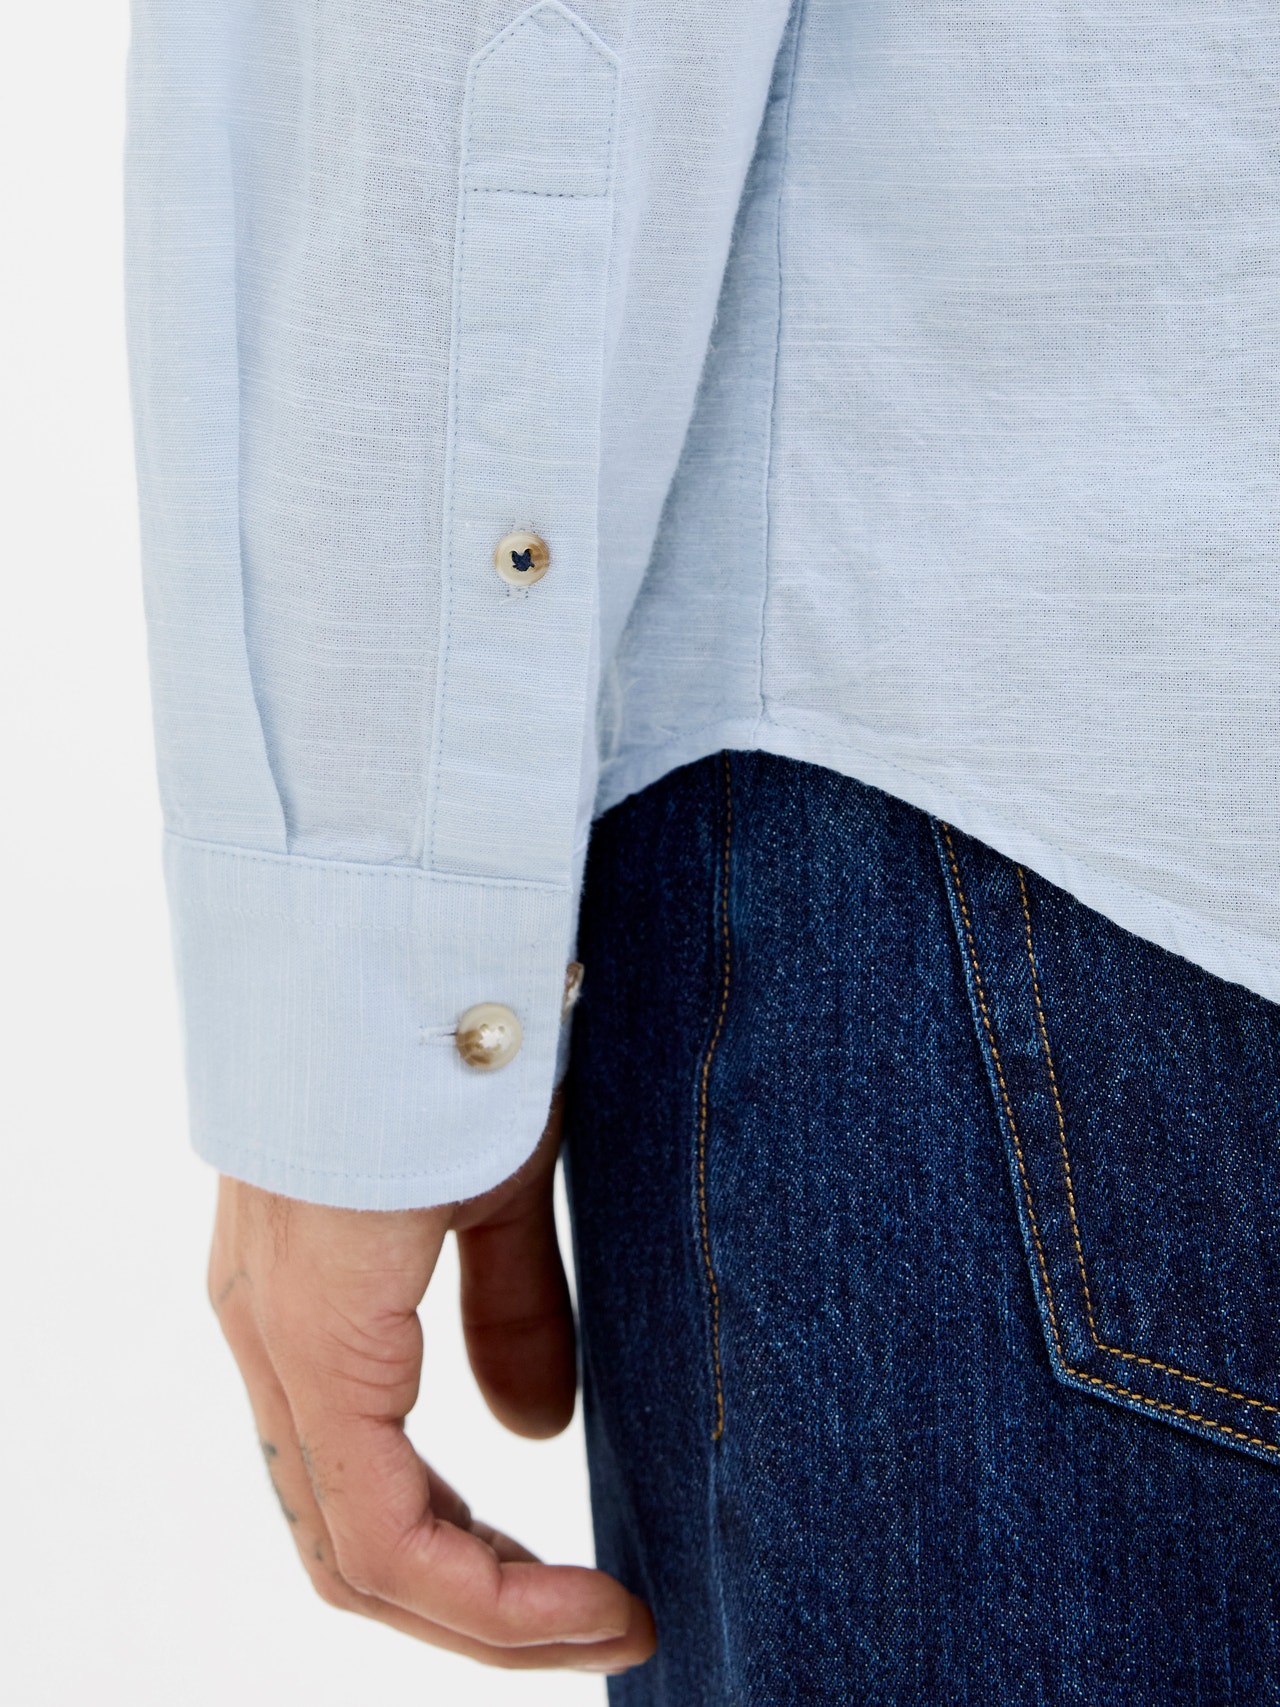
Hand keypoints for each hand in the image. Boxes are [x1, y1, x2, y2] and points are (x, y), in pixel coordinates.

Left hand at [208, 1099, 654, 1672]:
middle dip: (486, 1608)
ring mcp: (281, 1345)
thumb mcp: (495, 1195)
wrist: (422, 943)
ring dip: (486, 1615)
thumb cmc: (460, 1047)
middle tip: (609, 1621)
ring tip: (607, 1621)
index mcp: (311, 1305)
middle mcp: (273, 1341)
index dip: (478, 1563)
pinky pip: (373, 1520)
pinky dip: (472, 1583)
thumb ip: (507, 1309)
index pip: (367, 1490)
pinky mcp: (313, 1340)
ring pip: (360, 1553)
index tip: (597, 1583)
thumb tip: (532, 1432)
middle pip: (357, 1545)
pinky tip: (569, 1593)